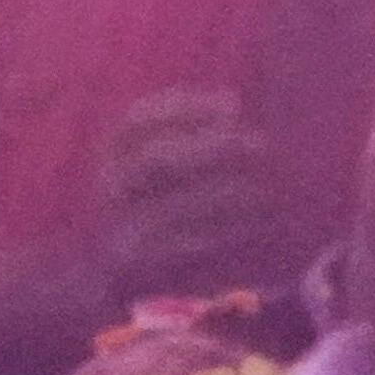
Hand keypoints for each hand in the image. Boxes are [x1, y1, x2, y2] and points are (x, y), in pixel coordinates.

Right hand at [91, 86, 289, 309]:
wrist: (110, 272)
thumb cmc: (153, 202)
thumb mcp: (156, 165)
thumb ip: (187, 132)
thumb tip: (232, 102)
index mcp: (112, 158)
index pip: (138, 122)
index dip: (184, 109)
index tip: (234, 105)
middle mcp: (111, 191)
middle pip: (157, 160)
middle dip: (211, 147)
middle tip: (258, 144)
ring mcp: (124, 229)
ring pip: (174, 207)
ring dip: (224, 194)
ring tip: (264, 190)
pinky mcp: (142, 268)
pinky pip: (188, 248)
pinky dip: (226, 234)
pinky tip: (258, 225)